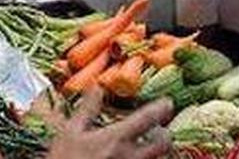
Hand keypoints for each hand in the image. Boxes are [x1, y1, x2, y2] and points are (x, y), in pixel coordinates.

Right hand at [45, 85, 170, 158]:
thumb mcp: (70, 133)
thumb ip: (87, 110)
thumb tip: (97, 87)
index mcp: (116, 139)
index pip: (148, 118)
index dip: (162, 108)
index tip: (167, 103)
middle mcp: (130, 157)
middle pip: (164, 145)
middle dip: (166, 136)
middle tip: (160, 132)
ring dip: (156, 153)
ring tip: (147, 148)